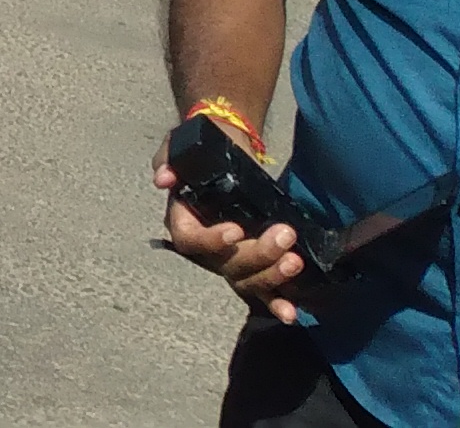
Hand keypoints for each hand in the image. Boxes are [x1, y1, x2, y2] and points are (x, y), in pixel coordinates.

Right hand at [156, 145, 316, 323]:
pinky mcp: (255, 263)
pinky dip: (277, 301)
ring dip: (271, 276)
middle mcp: (206, 248)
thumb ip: (170, 158)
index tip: (236, 230)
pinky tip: (292, 312)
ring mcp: (231, 259)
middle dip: (257, 254)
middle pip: (226, 265)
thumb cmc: (204, 148)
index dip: (211, 242)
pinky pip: (263, 289)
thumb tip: (164, 178)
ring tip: (295, 260)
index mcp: (184, 221)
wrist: (231, 148)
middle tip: (285, 235)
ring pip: (245, 280)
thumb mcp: (181, 145)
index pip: (190, 241)